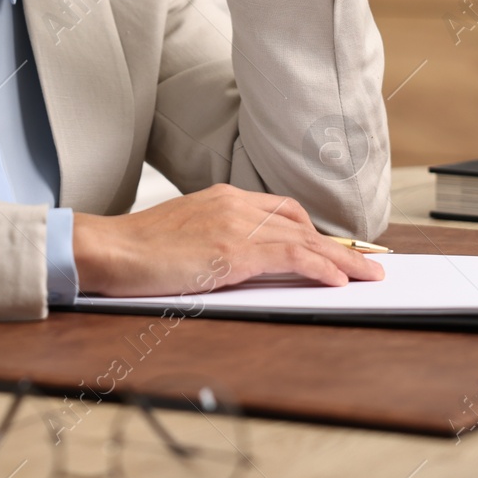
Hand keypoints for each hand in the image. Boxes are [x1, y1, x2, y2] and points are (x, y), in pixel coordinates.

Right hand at [71, 182, 384, 296]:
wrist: (108, 249)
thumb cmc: (134, 250)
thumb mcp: (183, 237)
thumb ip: (216, 241)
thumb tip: (241, 263)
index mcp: (222, 197)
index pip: (282, 211)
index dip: (314, 231)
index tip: (336, 247)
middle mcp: (234, 203)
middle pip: (300, 223)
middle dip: (338, 244)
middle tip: (368, 262)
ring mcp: (235, 224)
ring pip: (305, 239)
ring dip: (343, 259)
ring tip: (369, 275)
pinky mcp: (233, 250)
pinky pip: (291, 257)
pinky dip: (321, 267)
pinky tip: (339, 280)